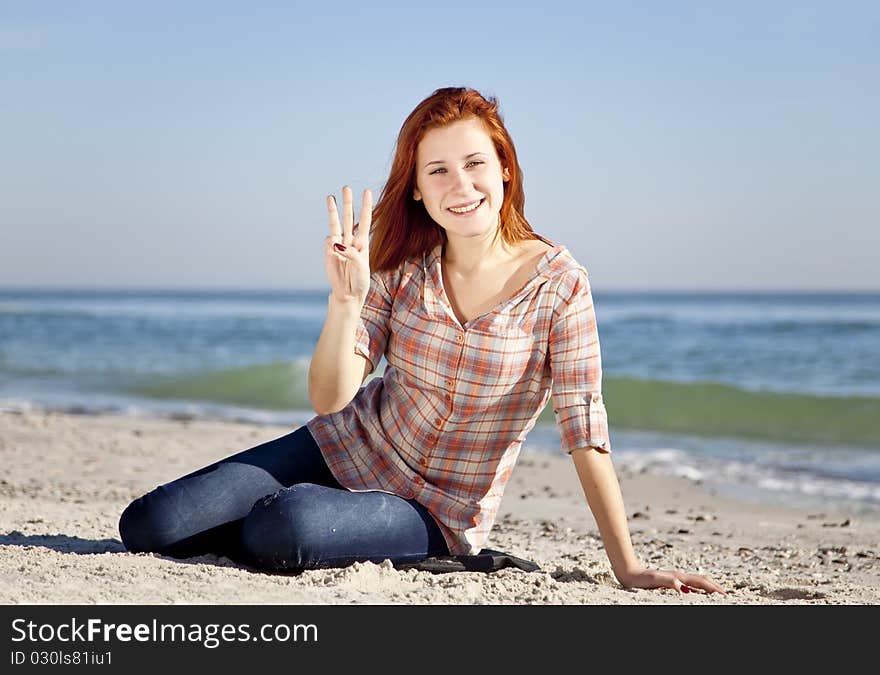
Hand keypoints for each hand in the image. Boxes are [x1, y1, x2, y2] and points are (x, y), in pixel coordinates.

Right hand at [325, 185, 371, 303]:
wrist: (349, 294)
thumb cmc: (360, 281)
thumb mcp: (362, 268)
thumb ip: (352, 255)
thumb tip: (336, 244)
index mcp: (363, 243)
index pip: (364, 221)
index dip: (366, 207)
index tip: (367, 192)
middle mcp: (350, 241)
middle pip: (348, 217)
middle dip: (348, 203)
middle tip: (347, 187)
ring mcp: (338, 246)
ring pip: (336, 224)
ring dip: (333, 211)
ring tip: (331, 197)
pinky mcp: (329, 252)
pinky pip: (328, 243)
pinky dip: (330, 244)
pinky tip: (334, 252)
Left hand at [616, 565, 726, 594]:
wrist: (629, 573)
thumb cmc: (641, 578)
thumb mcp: (655, 581)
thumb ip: (669, 581)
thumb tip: (683, 587)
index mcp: (678, 577)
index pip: (700, 582)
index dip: (713, 588)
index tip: (725, 594)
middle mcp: (678, 576)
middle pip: (701, 581)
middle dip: (714, 587)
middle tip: (725, 594)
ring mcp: (674, 578)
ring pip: (695, 582)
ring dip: (707, 587)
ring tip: (715, 592)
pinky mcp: (669, 580)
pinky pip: (688, 584)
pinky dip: (697, 588)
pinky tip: (695, 592)